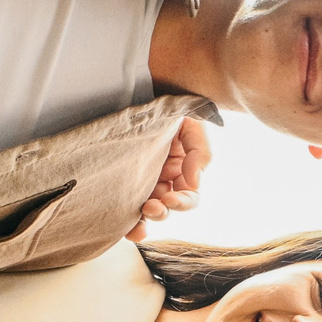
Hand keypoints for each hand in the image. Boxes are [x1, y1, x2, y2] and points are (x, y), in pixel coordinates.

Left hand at [127, 117, 209, 239]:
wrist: (141, 92)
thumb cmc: (168, 109)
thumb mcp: (192, 124)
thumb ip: (200, 152)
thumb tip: (195, 181)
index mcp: (183, 169)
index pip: (189, 194)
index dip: (183, 201)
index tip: (171, 198)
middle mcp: (164, 179)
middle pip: (168, 207)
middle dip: (163, 211)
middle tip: (151, 207)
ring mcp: (142, 182)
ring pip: (148, 211)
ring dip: (147, 219)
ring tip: (141, 214)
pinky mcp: (122, 183)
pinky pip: (126, 208)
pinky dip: (129, 223)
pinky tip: (128, 229)